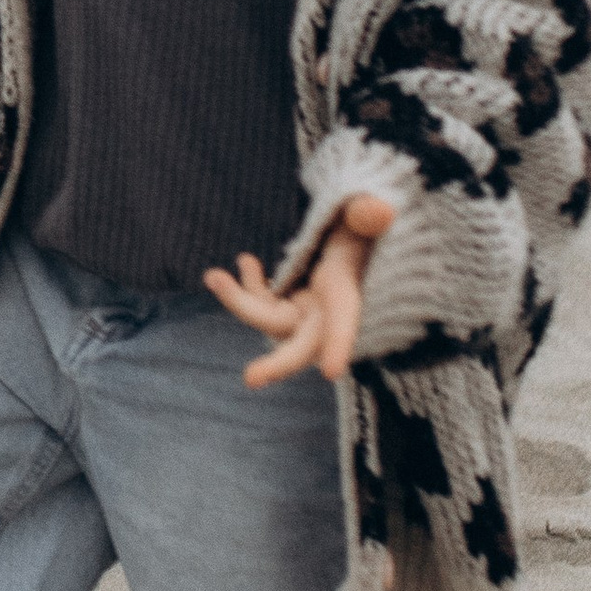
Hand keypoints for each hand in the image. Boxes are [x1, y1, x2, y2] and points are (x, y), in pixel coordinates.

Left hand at [202, 193, 396, 385]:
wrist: (350, 240)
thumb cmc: (358, 228)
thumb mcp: (363, 217)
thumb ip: (367, 214)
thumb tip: (377, 211)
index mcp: (347, 296)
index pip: (345, 323)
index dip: (339, 345)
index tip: (331, 372)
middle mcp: (324, 315)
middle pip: (302, 348)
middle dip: (278, 365)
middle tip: (251, 379)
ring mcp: (303, 313)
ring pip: (268, 321)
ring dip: (238, 302)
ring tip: (213, 276)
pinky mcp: (287, 306)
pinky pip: (261, 304)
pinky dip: (248, 287)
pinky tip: (246, 261)